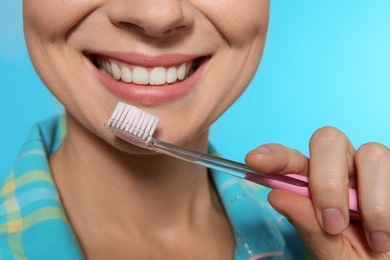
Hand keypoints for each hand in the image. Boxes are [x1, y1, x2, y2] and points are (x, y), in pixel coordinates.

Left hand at [245, 126, 389, 258]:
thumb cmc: (358, 258)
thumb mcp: (330, 251)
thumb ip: (307, 227)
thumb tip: (277, 196)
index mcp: (314, 183)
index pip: (291, 159)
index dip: (274, 155)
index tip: (254, 160)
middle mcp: (342, 169)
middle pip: (327, 140)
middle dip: (327, 179)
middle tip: (332, 223)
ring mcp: (371, 169)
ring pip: (370, 152)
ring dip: (369, 198)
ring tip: (373, 239)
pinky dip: (388, 203)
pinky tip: (386, 234)